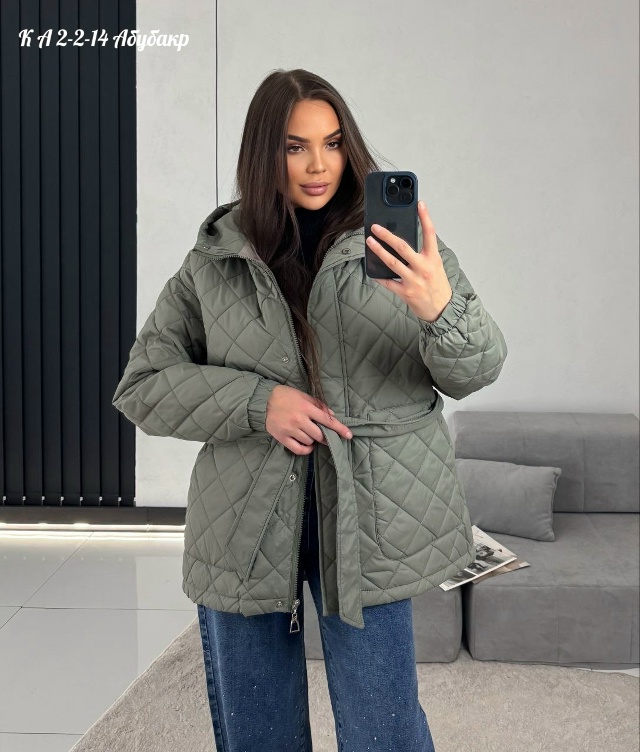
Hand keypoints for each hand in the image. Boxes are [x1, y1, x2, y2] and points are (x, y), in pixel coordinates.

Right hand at [265, 385, 352, 455]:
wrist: (264, 401)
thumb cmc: (286, 396)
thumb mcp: (304, 396)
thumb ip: (319, 405)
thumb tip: (332, 416)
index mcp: (306, 408)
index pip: (327, 420)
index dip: (339, 428)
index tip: (349, 435)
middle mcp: (299, 419)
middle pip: (319, 435)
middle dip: (324, 436)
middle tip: (323, 435)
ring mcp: (290, 429)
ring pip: (309, 441)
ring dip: (312, 440)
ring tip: (307, 433)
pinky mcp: (282, 437)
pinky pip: (298, 449)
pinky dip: (306, 450)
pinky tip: (307, 446)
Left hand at [366, 200, 452, 322]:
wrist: (442, 310)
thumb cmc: (438, 286)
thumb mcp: (436, 266)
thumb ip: (424, 254)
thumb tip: (404, 243)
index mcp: (433, 259)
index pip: (430, 234)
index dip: (425, 217)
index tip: (419, 204)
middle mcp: (423, 268)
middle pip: (403, 247)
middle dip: (387, 235)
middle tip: (376, 227)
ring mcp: (413, 280)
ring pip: (392, 262)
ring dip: (379, 251)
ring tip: (370, 242)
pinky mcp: (405, 292)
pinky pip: (388, 281)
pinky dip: (378, 275)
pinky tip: (371, 269)